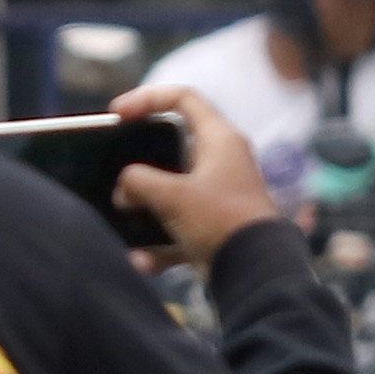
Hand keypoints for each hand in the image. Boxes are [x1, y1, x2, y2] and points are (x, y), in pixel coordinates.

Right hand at [111, 83, 278, 271]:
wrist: (258, 275)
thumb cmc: (223, 223)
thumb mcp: (172, 195)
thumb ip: (138, 181)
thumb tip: (124, 191)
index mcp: (221, 139)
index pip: (184, 98)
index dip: (148, 98)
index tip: (118, 113)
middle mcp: (223, 163)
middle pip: (173, 148)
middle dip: (141, 163)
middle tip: (116, 169)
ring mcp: (219, 196)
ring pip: (172, 192)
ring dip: (146, 208)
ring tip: (123, 218)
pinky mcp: (216, 228)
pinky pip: (179, 230)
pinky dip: (160, 246)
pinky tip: (143, 260)